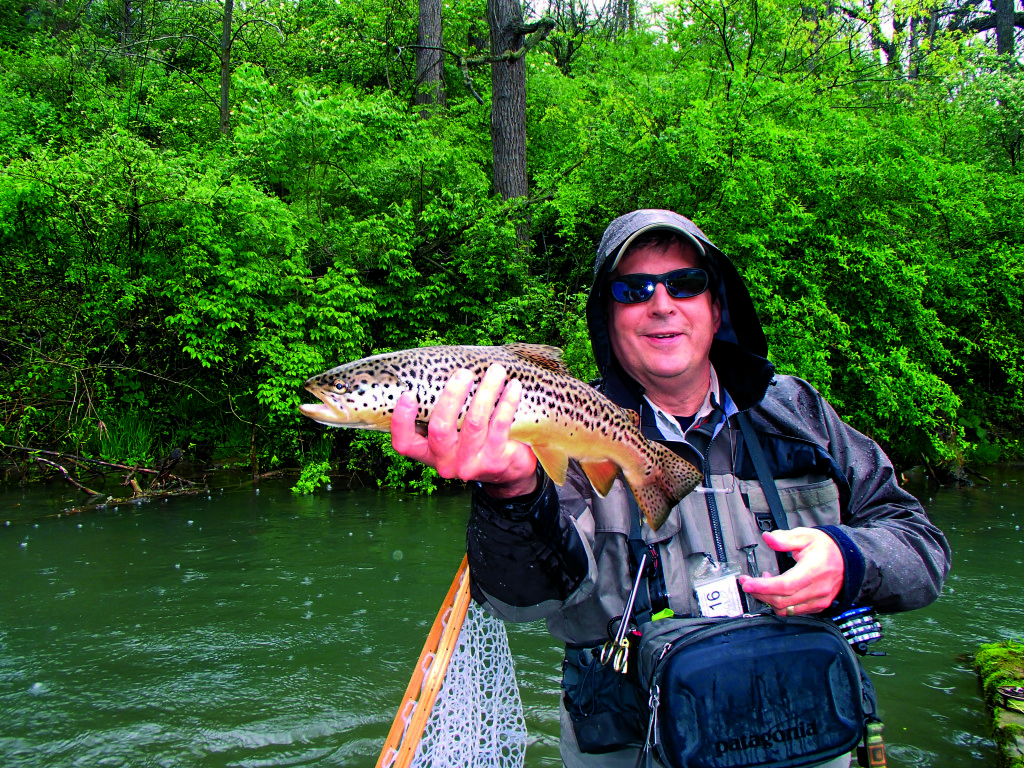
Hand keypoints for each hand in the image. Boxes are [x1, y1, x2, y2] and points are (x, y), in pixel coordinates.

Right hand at [390, 363, 537, 496]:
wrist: (508, 472)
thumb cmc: (475, 442)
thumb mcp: (453, 433)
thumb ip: (444, 411)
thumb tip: (445, 368)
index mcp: (428, 453)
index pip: (405, 443)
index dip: (402, 421)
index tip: (408, 394)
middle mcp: (446, 462)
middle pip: (440, 429)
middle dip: (452, 396)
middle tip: (464, 373)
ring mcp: (470, 464)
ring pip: (474, 422)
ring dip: (486, 392)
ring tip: (496, 371)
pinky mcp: (495, 461)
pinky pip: (500, 425)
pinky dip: (507, 402)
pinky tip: (513, 386)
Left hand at [738, 528, 843, 615]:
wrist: (848, 559)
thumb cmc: (826, 547)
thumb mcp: (805, 535)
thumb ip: (785, 539)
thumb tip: (768, 538)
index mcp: (813, 570)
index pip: (785, 585)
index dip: (763, 587)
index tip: (747, 583)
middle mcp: (817, 589)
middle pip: (782, 600)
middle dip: (759, 592)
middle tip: (746, 582)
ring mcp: (818, 600)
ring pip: (786, 609)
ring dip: (768, 599)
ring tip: (761, 584)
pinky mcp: (818, 606)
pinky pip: (793, 611)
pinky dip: (779, 604)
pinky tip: (775, 590)